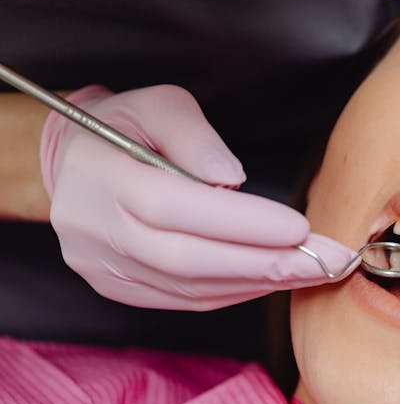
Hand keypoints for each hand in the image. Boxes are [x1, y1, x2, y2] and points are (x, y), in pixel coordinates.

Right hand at [40, 84, 357, 309]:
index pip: (175, 208)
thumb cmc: (125, 125)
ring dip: (256, 283)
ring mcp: (102, 266)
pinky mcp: (115, 287)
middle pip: (186, 259)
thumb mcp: (158, 104)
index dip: (240, 223)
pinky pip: (181, 299)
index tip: (299, 228)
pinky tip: (272, 280)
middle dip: (264, 264)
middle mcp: (96, 229)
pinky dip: (232, 293)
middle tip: (325, 262)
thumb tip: (232, 179)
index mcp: (103, 176)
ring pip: (187, 288)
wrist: (71, 159)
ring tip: (313, 271)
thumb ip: (193, 136)